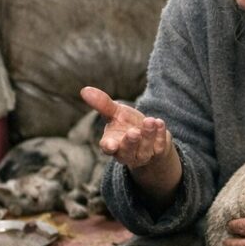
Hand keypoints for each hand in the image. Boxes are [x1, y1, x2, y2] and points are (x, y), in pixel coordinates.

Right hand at [80, 86, 181, 211]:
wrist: (149, 133)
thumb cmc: (127, 123)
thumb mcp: (115, 112)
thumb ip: (102, 104)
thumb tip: (84, 90)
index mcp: (112, 143)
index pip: (108, 148)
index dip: (109, 147)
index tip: (111, 145)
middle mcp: (126, 153)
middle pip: (127, 152)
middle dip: (131, 142)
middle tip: (134, 132)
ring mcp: (142, 155)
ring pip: (145, 150)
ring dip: (148, 135)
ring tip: (150, 120)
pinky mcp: (157, 152)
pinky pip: (159, 147)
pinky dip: (160, 135)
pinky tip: (159, 123)